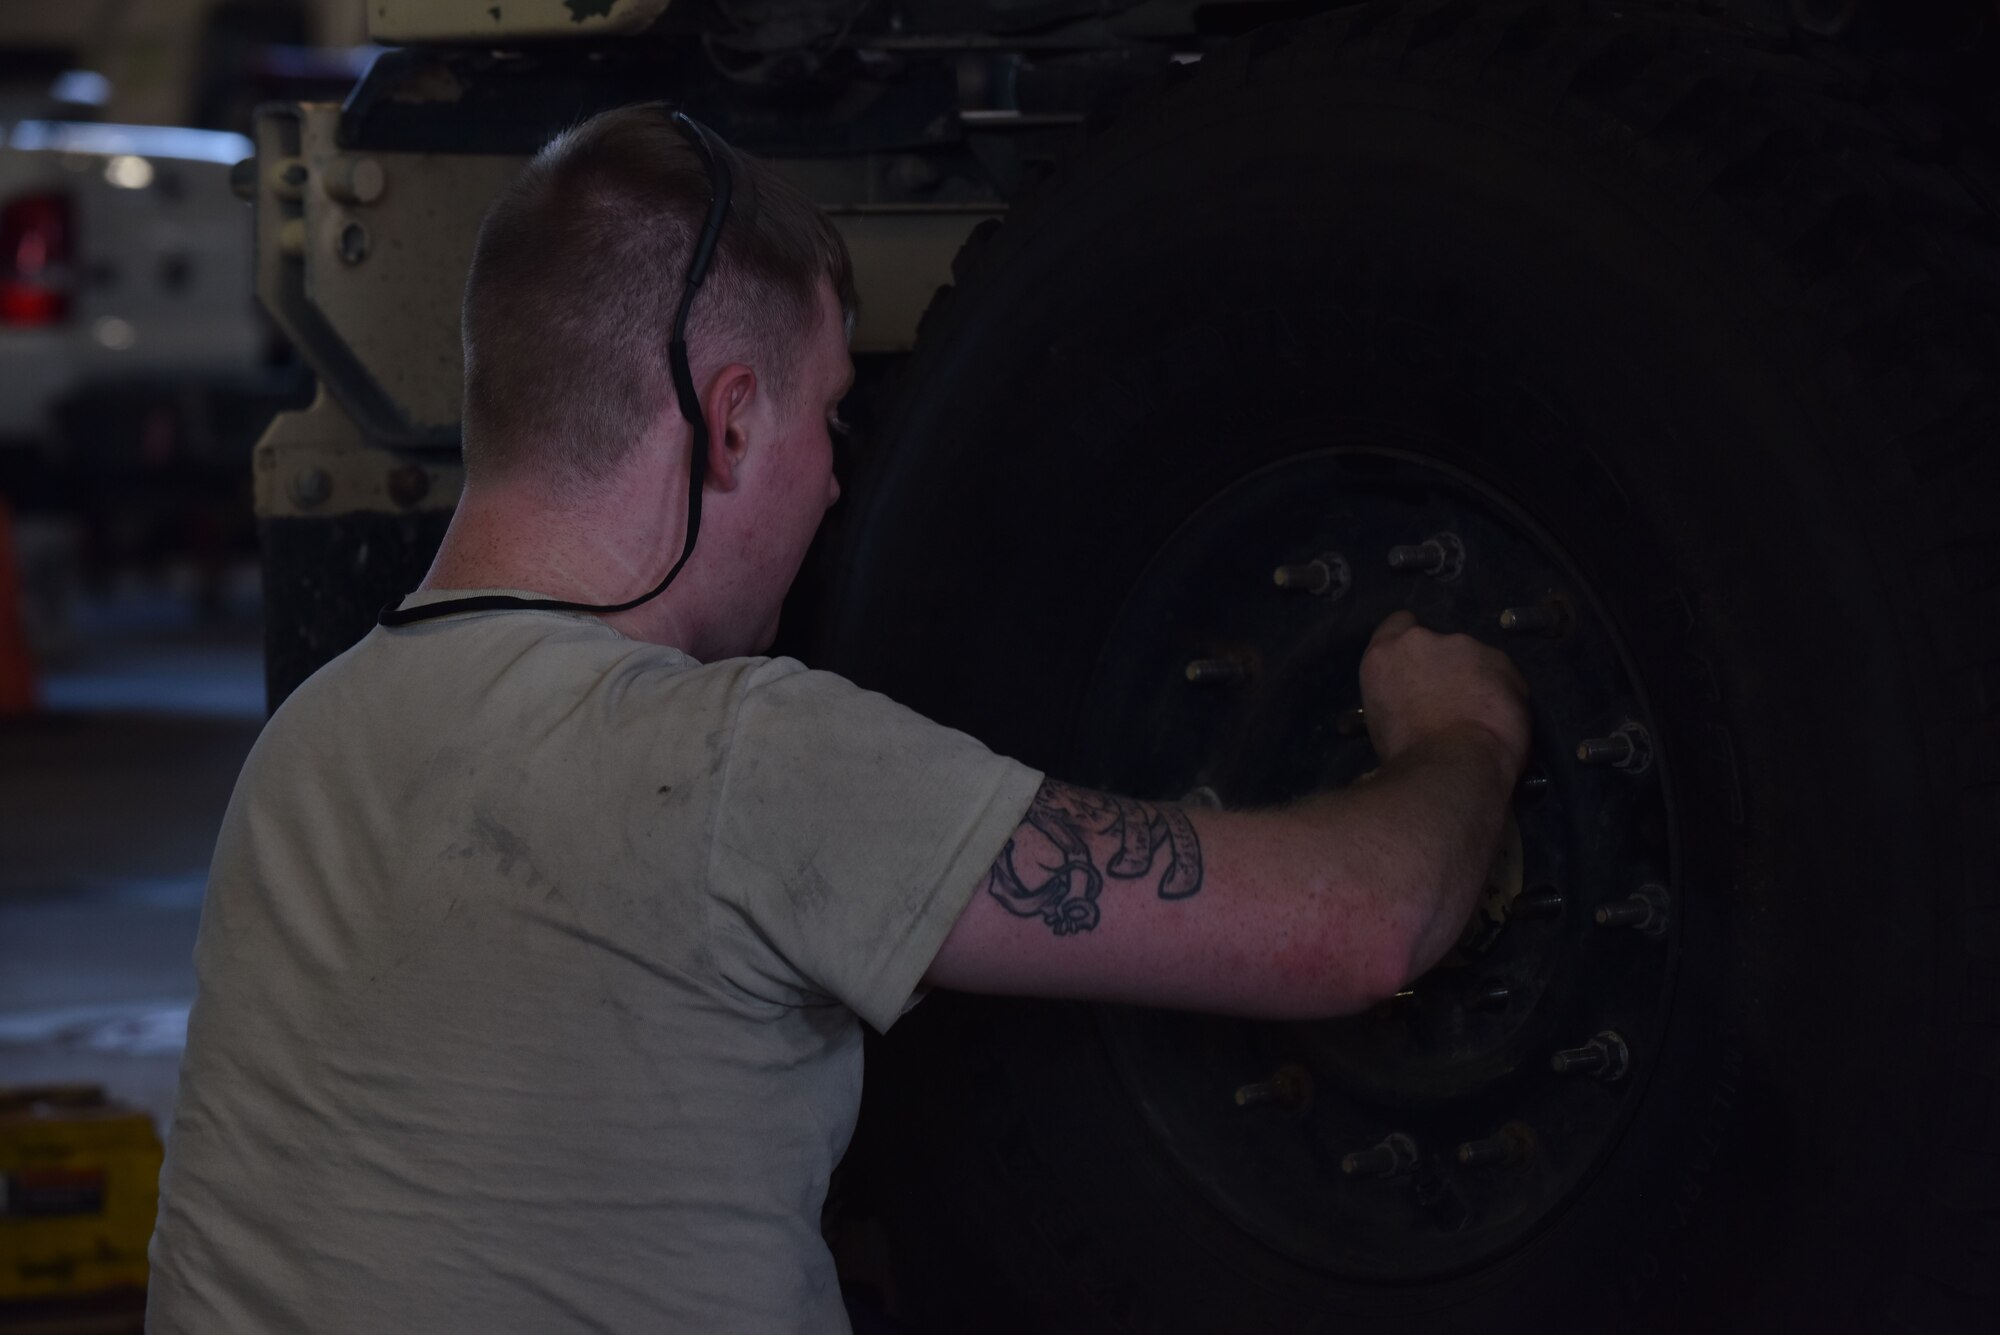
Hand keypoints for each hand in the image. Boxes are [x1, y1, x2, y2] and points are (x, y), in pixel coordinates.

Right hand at [1357, 611, 1531, 778]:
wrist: (1451, 765)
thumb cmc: (1406, 755)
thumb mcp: (1382, 719)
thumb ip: (1397, 692)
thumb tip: (1413, 702)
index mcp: (1384, 654)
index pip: (1398, 624)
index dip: (1412, 643)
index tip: (1419, 665)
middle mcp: (1422, 640)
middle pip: (1439, 644)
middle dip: (1446, 665)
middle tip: (1450, 701)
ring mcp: (1464, 646)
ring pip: (1473, 658)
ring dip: (1476, 678)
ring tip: (1479, 714)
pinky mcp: (1501, 660)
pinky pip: (1502, 674)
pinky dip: (1502, 691)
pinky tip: (1500, 718)